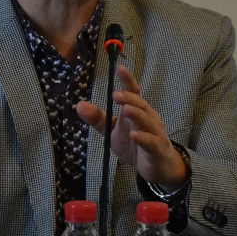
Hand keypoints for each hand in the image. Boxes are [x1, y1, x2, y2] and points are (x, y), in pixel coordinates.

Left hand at [76, 64, 187, 189]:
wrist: (157, 167)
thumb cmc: (134, 145)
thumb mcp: (112, 131)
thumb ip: (98, 119)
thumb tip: (79, 104)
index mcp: (138, 110)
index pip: (134, 92)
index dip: (128, 80)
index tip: (119, 68)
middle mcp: (148, 118)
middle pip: (140, 105)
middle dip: (129, 98)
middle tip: (115, 95)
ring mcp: (155, 133)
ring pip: (146, 121)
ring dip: (136, 115)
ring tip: (125, 109)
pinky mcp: (157, 149)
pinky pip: (151, 142)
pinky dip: (143, 138)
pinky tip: (134, 136)